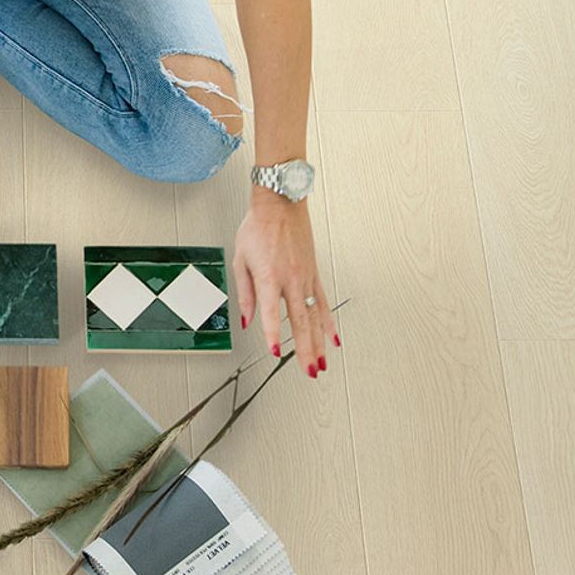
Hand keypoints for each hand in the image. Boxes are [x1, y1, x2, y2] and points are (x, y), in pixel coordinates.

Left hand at [231, 194, 337, 377]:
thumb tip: (247, 319)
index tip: (275, 352)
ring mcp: (306, 278)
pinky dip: (329, 322)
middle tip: (309, 370)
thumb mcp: (240, 259)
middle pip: (300, 321)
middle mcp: (291, 279)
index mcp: (269, 276)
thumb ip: (245, 293)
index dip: (272, 334)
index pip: (270, 312)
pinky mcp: (314, 274)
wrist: (281, 204)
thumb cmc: (258, 227)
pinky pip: (323, 303)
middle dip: (305, 349)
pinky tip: (333, 338)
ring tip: (322, 363)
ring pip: (315, 317)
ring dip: (319, 343)